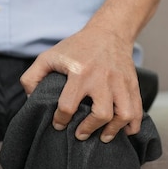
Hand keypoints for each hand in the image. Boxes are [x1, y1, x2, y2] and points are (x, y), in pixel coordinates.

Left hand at [20, 25, 142, 142]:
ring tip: (104, 136)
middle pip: (101, 114)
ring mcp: (120, 82)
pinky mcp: (132, 84)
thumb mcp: (49, 56)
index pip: (68, 105)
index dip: (60, 120)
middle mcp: (102, 79)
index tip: (58, 124)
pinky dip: (133, 125)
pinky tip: (125, 130)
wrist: (110, 32)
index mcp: (80, 72)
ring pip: (124, 114)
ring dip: (113, 130)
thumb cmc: (77, 46)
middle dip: (89, 129)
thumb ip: (32, 77)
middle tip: (80, 134)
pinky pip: (137, 110)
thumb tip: (30, 99)